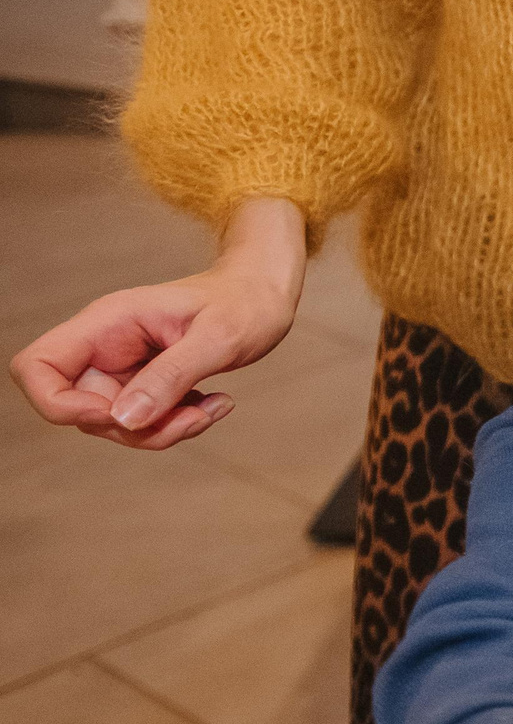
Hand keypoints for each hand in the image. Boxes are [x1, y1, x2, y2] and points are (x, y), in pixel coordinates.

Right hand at [10, 197, 305, 449]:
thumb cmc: (244, 303)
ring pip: (115, 424)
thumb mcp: (218, 338)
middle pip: (78, 410)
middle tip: (194, 416)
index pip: (36, 367)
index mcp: (106, 323)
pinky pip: (143, 422)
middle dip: (134, 428)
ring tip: (215, 407)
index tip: (116, 414)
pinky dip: (177, 424)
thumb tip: (124, 419)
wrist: (264, 294)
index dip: (59, 403)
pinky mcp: (144, 384)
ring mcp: (122, 367)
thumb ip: (170, 376)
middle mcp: (104, 346)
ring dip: (164, 430)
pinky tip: (215, 403)